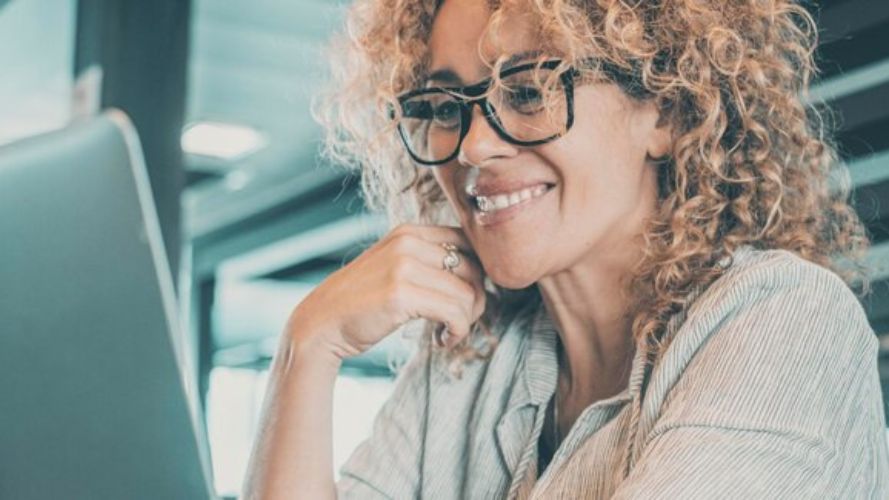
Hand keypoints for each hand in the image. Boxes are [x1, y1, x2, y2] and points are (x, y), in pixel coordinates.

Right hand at [285, 224, 486, 359]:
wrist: (321, 324)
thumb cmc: (361, 302)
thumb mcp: (393, 267)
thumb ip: (426, 262)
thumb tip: (477, 275)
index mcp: (408, 232)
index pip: (467, 243)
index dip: (477, 273)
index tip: (466, 298)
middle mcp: (408, 242)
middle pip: (473, 268)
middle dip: (475, 300)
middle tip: (459, 321)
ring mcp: (403, 266)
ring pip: (467, 293)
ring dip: (466, 320)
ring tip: (447, 332)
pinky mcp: (401, 294)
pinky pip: (454, 313)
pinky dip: (458, 331)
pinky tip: (442, 340)